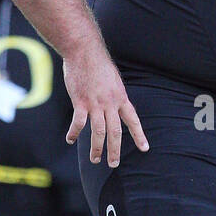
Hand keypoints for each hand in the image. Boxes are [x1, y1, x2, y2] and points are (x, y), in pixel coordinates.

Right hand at [63, 37, 148, 166]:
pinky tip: (70, 140)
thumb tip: (113, 105)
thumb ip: (114, 95)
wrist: (84, 51)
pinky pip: (79, 123)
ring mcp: (95, 104)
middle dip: (115, 150)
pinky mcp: (80, 102)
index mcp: (121, 97)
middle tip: (113, 164)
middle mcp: (111, 103)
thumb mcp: (113, 80)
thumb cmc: (97, 63)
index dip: (139, 135)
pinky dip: (74, 133)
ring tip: (95, 160)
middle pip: (116, 132)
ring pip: (99, 132)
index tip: (144, 148)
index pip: (133, 120)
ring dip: (96, 148)